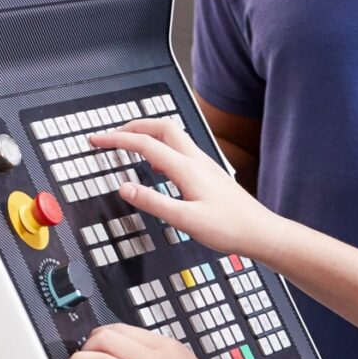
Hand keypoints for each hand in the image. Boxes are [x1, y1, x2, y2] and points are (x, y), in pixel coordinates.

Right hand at [89, 117, 293, 264]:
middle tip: (111, 136)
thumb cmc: (230, 229)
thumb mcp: (185, 221)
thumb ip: (153, 202)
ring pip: (172, 136)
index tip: (95, 141)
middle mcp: (196, 160)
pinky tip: (158, 167)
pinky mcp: (209, 173)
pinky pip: (180, 150)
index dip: (116, 140)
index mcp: (186, 169)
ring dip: (147, 134)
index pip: (144, 144)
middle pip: (161, 127)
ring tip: (129, 145)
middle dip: (132, 126)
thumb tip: (124, 187)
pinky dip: (161, 149)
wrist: (262, 232)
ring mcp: (204, 165)